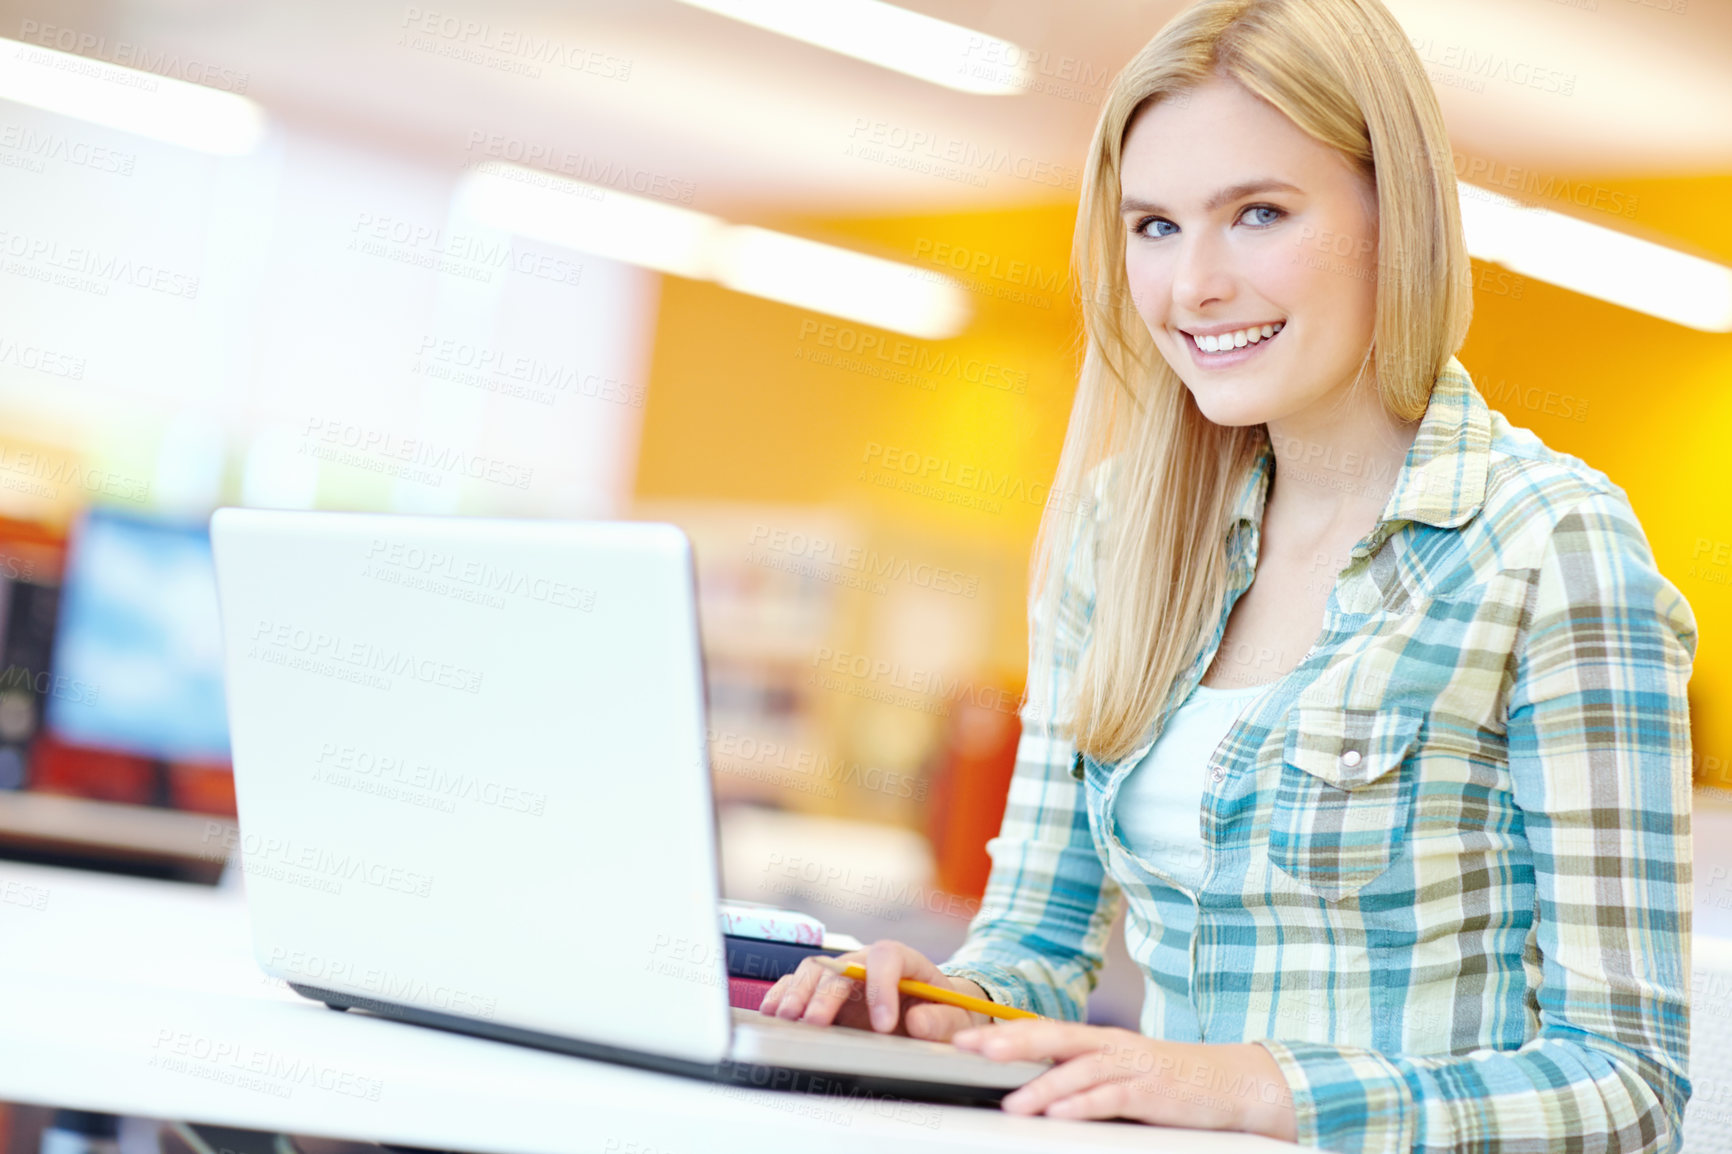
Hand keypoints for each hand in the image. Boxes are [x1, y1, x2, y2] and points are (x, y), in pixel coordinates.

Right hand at [757, 938, 993, 1039]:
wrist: (932, 1012)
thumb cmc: (943, 1011)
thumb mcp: (955, 1016)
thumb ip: (941, 1019)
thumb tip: (916, 1022)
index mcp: (903, 959)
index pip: (887, 957)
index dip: (882, 988)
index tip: (884, 1026)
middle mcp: (867, 961)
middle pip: (841, 966)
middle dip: (827, 994)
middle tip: (818, 1023)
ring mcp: (842, 975)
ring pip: (814, 971)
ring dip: (799, 993)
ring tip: (789, 1018)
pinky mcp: (824, 991)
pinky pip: (798, 984)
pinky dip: (783, 995)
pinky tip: (774, 1012)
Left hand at [952, 1020, 1296, 1141]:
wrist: (1236, 1083)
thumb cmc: (1174, 1080)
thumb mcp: (1120, 1072)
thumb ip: (1081, 1076)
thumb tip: (1033, 1088)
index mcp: (1099, 1040)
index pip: (1042, 1031)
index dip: (1002, 1033)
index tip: (963, 1037)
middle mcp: (1112, 1046)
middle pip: (1053, 1037)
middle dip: (1010, 1043)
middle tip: (972, 1049)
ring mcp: (1133, 1067)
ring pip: (1080, 1070)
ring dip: (1043, 1086)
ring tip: (1013, 1102)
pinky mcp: (1154, 1092)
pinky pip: (1113, 1098)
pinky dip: (1084, 1105)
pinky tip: (1061, 1114)